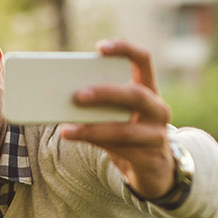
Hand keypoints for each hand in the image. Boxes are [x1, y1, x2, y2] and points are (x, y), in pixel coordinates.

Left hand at [60, 40, 175, 199]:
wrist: (151, 169)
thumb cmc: (127, 135)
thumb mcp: (117, 114)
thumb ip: (99, 103)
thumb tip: (60, 95)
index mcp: (149, 89)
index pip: (143, 60)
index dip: (124, 49)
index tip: (100, 48)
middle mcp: (158, 109)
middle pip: (135, 94)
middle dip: (105, 93)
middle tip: (78, 94)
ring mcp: (156, 135)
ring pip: (124, 130)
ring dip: (93, 128)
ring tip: (66, 129)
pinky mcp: (148, 158)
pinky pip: (120, 150)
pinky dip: (96, 144)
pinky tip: (77, 140)